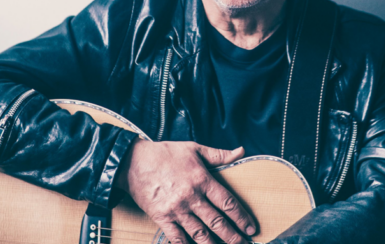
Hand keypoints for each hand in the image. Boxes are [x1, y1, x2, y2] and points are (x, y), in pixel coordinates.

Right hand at [116, 139, 256, 243]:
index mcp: (202, 179)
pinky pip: (177, 237)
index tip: (251, 228)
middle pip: (217, 222)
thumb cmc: (165, 153)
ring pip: (199, 233)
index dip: (241, 218)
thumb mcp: (194, 148)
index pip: (227, 203)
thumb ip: (219, 155)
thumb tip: (241, 151)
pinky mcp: (162, 217)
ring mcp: (176, 209)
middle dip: (232, 236)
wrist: (133, 161)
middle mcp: (191, 197)